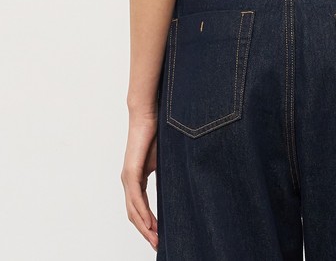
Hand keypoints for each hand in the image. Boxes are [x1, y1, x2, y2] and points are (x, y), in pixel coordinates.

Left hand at [120, 109, 158, 249]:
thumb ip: (169, 174)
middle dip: (146, 232)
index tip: (160, 236)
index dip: (149, 224)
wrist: (149, 113)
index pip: (140, 208)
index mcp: (137, 179)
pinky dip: (143, 214)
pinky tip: (150, 224)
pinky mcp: (131, 172)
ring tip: (155, 240)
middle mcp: (129, 181)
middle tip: (157, 245)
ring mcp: (128, 177)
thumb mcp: (165, 159)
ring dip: (144, 228)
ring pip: (133, 211)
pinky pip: (136, 199)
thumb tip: (183, 183)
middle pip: (134, 215)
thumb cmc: (158, 132)